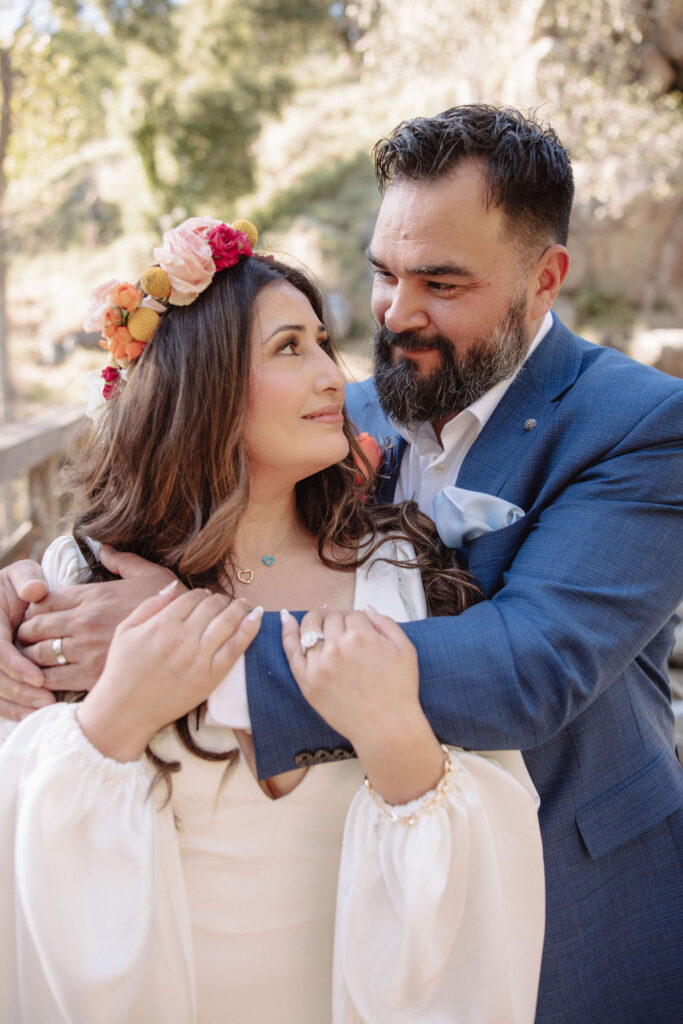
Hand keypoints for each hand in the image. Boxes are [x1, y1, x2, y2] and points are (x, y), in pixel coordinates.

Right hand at [0, 560, 51, 719]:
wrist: (5, 598)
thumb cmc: (17, 586)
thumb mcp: (21, 574)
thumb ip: (27, 579)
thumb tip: (36, 590)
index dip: (16, 666)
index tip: (39, 677)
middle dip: (19, 691)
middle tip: (47, 701)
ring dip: (16, 704)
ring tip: (44, 710)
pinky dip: (10, 708)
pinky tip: (30, 715)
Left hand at [16, 546, 180, 693]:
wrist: (186, 641)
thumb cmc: (171, 606)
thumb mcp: (150, 574)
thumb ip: (123, 561)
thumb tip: (104, 548)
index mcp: (93, 595)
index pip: (44, 599)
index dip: (33, 608)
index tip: (36, 615)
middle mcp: (83, 621)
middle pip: (34, 626)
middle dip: (26, 633)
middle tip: (27, 639)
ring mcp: (85, 649)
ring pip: (40, 652)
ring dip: (30, 656)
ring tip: (31, 658)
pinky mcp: (91, 674)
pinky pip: (54, 677)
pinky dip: (43, 678)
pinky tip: (46, 678)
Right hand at [77, 583, 262, 761]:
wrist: (124, 711)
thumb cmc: (121, 670)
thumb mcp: (125, 631)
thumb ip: (150, 605)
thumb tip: (173, 586)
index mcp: (162, 623)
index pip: (193, 597)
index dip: (202, 594)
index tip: (205, 597)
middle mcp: (183, 637)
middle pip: (213, 606)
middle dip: (221, 599)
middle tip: (225, 602)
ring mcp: (199, 658)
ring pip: (228, 621)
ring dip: (239, 608)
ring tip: (244, 605)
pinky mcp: (211, 677)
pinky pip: (237, 647)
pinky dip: (250, 628)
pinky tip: (257, 616)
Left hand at [281, 606, 443, 803]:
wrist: (386, 727)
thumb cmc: (399, 690)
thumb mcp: (405, 648)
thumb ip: (385, 622)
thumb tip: (366, 607)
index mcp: (361, 636)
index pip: (353, 614)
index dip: (357, 619)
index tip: (360, 628)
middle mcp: (337, 647)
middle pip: (331, 618)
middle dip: (338, 619)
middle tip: (343, 628)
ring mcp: (319, 665)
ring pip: (309, 628)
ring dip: (314, 620)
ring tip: (318, 620)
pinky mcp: (307, 681)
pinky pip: (292, 650)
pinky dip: (287, 632)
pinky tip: (286, 619)